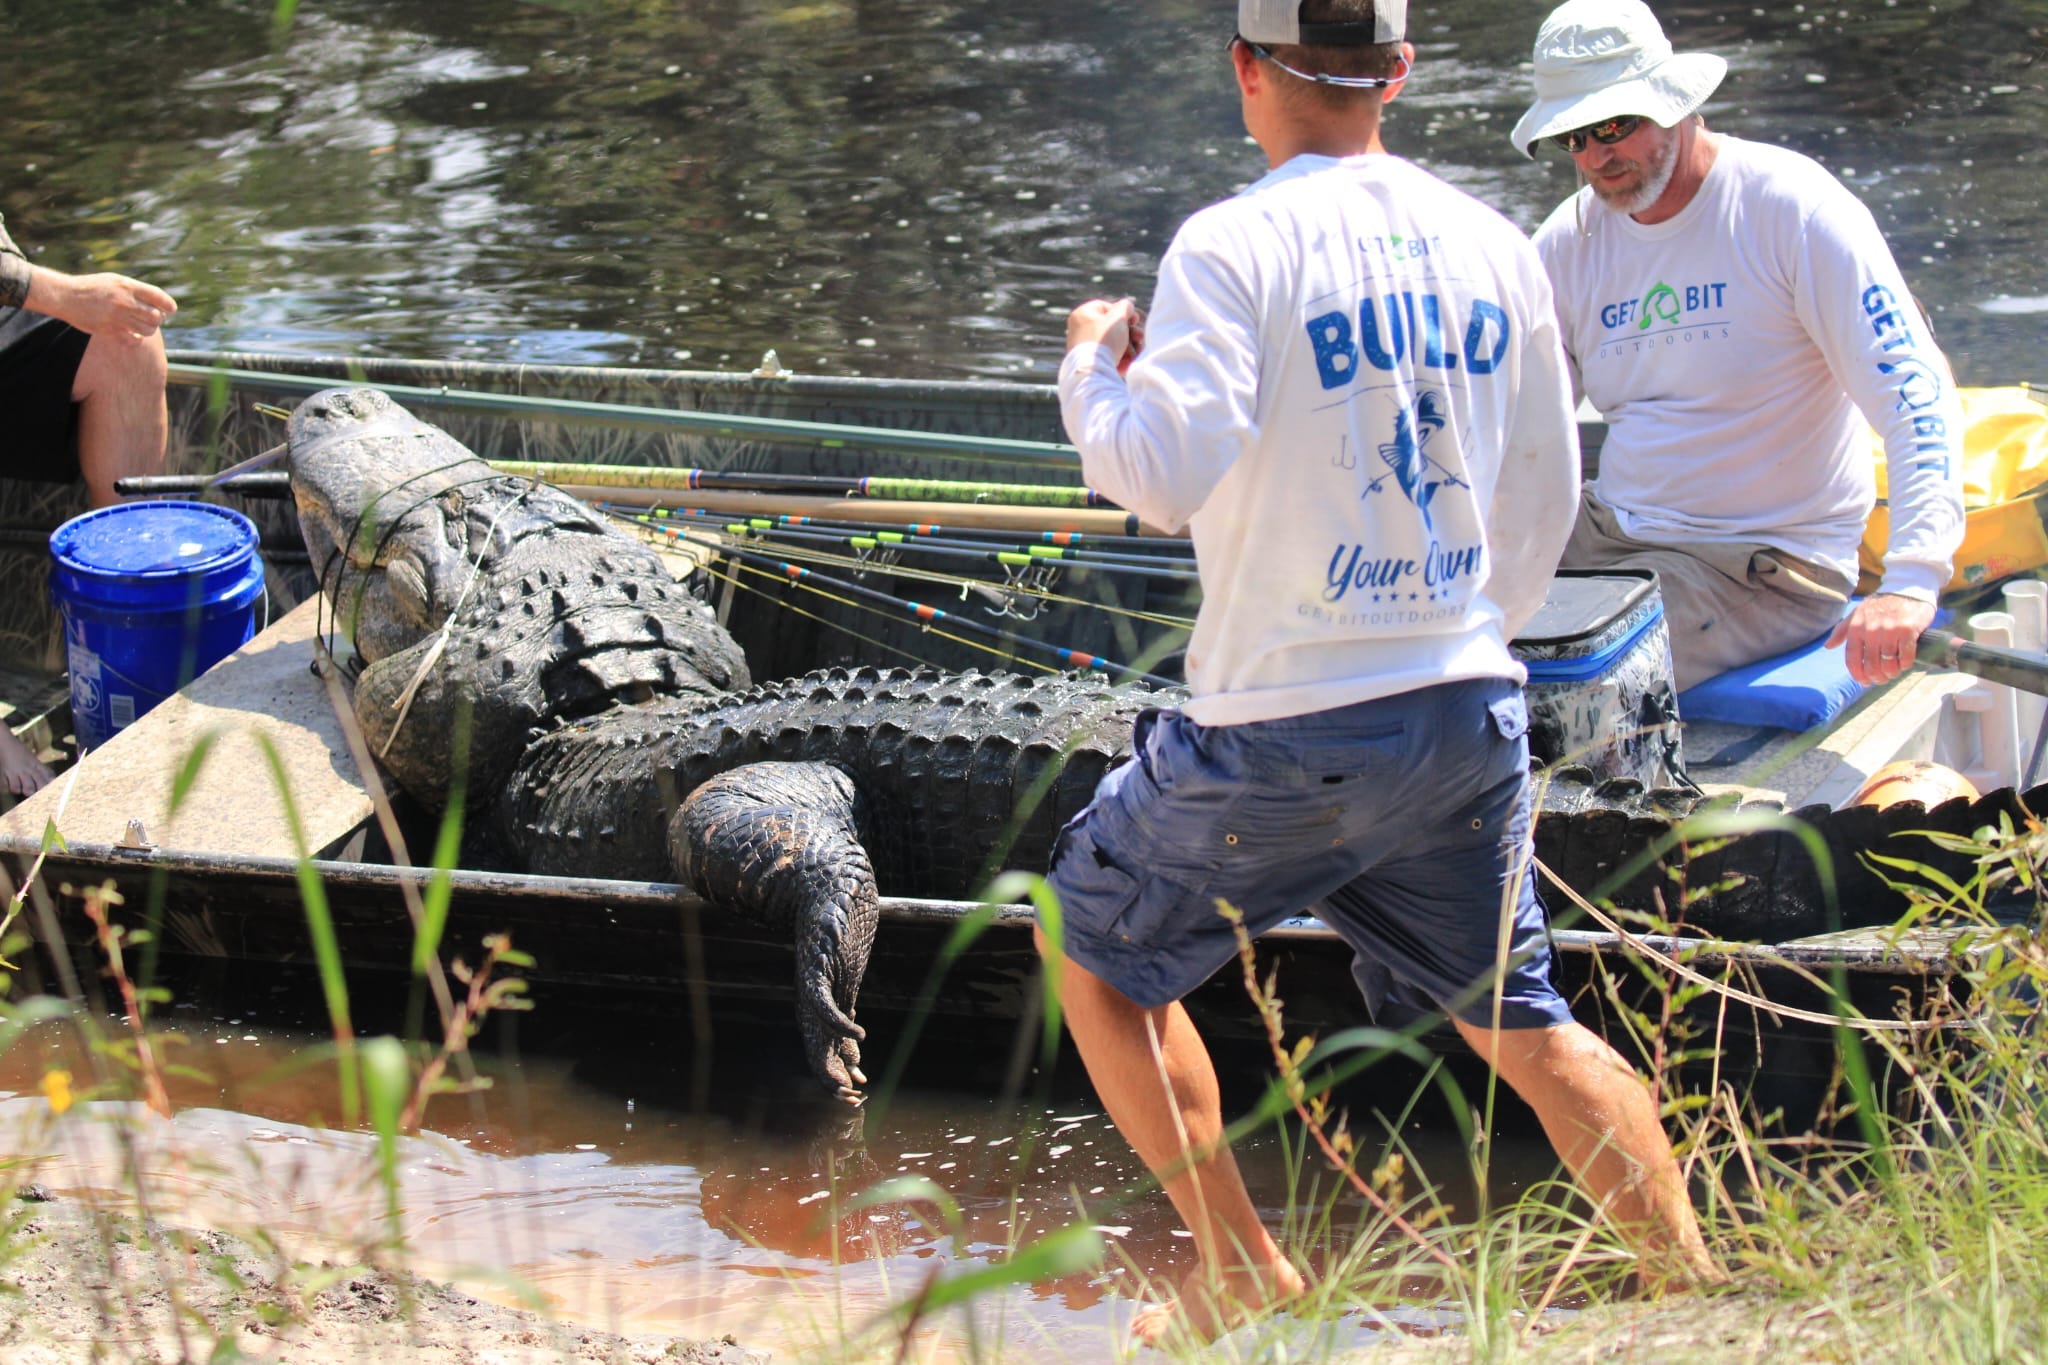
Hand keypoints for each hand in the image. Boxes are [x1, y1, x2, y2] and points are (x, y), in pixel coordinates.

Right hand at [29, 267, 177, 341]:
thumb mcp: (113, 281)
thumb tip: (157, 302)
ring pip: (148, 330)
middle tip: (154, 318)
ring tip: (144, 327)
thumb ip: (134, 290)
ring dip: (149, 330)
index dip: (168, 304)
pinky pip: (133, 340)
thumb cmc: (91, 287)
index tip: (172, 309)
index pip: (157, 296)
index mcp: (127, 286)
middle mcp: (124, 301)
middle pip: (156, 316)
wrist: (65, 295)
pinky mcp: (109, 330)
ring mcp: (117, 317)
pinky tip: (134, 336)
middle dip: (159, 319)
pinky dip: (137, 340)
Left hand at [1065, 297, 1143, 372]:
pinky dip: (1120, 360)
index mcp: (1082, 315)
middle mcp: (1080, 330)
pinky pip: (1107, 359)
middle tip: (1140, 338)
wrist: (1092, 371)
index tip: (1135, 321)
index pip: (1105, 308)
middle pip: (1111, 328)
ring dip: (1128, 348)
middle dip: (1130, 334)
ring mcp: (1083, 349)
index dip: (1123, 313)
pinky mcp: (1089, 365)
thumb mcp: (1118, 317)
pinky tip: (1129, 364)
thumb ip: (1125, 307)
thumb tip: (1128, 307)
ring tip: (1138, 353)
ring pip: (1111, 345)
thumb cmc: (1104, 340)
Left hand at [1826, 592, 1935, 684]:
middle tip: (1880, 680)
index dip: (1858, 674)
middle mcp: (1871, 629)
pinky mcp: (1908, 630)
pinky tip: (1904, 665)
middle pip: (1871, 664)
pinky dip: (1905, 664)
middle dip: (1876, 677)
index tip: (1863, 682)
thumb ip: (1842, 630)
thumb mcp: (1857, 614)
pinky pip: (1906, 656)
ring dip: (1891, 673)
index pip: (1852, 659)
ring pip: (1889, 662)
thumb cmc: (1880, 605)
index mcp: (1856, 627)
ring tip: (1893, 674)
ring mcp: (1890, 629)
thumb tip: (1828, 646)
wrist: (1908, 589)